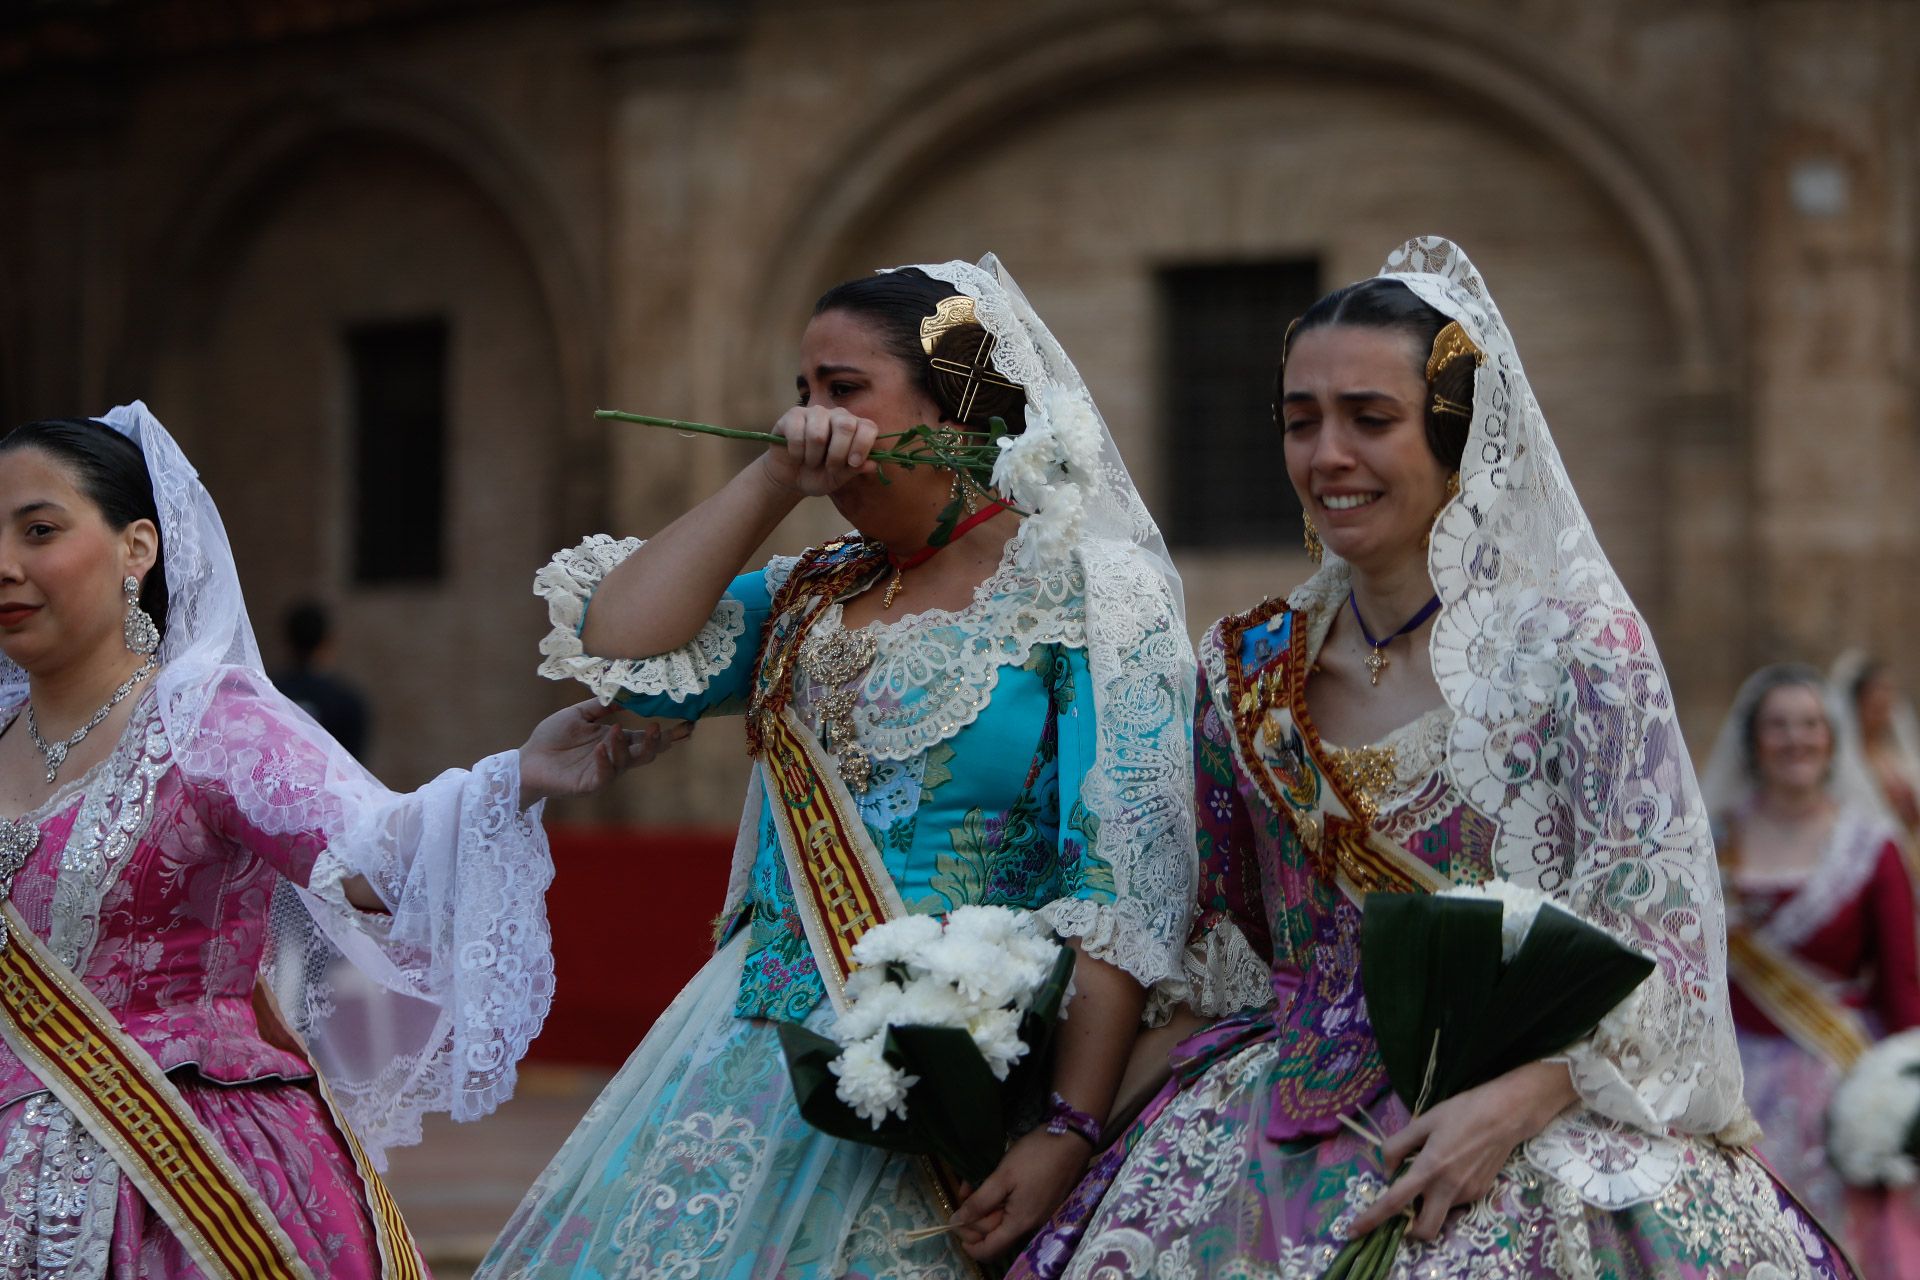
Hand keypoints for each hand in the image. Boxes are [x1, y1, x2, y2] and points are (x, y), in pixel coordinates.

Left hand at [517, 700, 690, 806]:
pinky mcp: (589, 784)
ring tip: (613, 730)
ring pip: (628, 762)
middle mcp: (615, 757)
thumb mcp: (579, 715)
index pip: (647, 737)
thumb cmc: (552, 737)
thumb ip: (602, 706)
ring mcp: (604, 772)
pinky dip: (606, 761)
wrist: (528, 759)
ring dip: (624, 746)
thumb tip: (626, 692)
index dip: (669, 733)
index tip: (688, 723)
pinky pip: (604, 775)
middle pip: (647, 753)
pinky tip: (600, 748)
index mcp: (616, 740)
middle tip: (662, 729)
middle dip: (658, 743)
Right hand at [758, 406, 879, 496]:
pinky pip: (797, 433)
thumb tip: (874, 465)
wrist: (790, 478)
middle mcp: (837, 415)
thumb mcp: (838, 478)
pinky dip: (797, 452)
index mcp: (855, 428)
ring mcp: (815, 412)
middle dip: (837, 454)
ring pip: (818, 434)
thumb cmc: (818, 475)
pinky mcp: (793, 415)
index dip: (863, 445)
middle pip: (845, 426)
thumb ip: (855, 470)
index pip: (868, 427)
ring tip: (811, 462)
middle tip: (830, 468)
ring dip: (813, 457)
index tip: (853, 463)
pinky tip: (796, 455)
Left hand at [948, 1128, 1092, 1260]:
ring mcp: (1037, 1213)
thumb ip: (980, 1202)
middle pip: (994, 1235)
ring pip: (1003, 1221)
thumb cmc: (1036, 1156)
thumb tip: (956, 1222)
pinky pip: (1014, 1210)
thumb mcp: (1003, 1176)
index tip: (955, 1223)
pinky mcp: (1041, 1202)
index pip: (989, 1250)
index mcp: (1019, 1223)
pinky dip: (999, 1201)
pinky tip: (990, 1183)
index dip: (969, 1243)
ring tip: (972, 1185)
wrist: (1072, 1139)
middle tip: (963, 1194)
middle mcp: (1029, 1224)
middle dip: (974, 1219)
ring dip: (984, 1208)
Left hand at [1347, 1061, 1575, 1241]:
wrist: (1507, 1115)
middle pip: (1424, 1230)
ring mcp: (1467, 1194)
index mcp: (1429, 1168)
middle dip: (1409, 1231)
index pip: (1394, 1201)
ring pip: (1441, 1214)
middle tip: (1402, 1213)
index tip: (1354, 1230)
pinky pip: (1455, 1202)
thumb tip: (1386, 1167)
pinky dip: (1445, 1194)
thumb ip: (1399, 1144)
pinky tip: (1451, 1169)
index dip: (1372, 1218)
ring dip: (1429, 1207)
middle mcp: (1448, 1188)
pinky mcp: (1481, 1193)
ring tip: (1431, 1174)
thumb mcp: (1424, 1120)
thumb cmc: (1463, 1112)